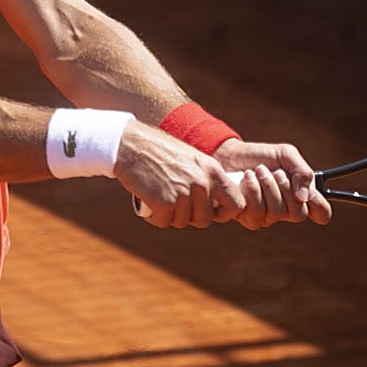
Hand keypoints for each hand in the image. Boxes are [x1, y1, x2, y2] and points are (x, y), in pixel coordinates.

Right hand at [114, 121, 245, 228]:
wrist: (130, 144)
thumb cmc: (159, 151)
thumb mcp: (192, 160)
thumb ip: (206, 179)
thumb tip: (216, 205)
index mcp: (213, 171)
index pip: (236, 204)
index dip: (223, 213)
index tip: (209, 211)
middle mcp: (201, 182)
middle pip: (205, 219)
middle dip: (189, 216)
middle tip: (174, 204)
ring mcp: (183, 192)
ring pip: (182, 222)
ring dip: (169, 216)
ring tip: (158, 199)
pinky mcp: (164, 202)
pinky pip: (163, 222)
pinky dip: (155, 217)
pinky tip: (148, 204)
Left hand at [213, 140, 332, 227]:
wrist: (230, 155)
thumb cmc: (260, 156)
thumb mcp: (286, 155)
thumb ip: (303, 172)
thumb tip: (304, 197)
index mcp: (300, 196)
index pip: (321, 214)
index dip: (320, 208)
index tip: (309, 195)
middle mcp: (286, 210)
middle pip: (299, 214)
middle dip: (286, 188)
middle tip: (275, 171)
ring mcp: (267, 216)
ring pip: (278, 213)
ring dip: (268, 186)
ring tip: (258, 171)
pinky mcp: (247, 217)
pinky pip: (257, 213)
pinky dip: (253, 191)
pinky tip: (247, 178)